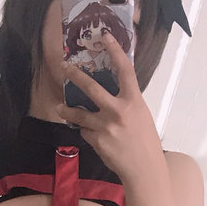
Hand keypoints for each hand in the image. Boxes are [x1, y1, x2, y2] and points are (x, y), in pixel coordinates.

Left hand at [61, 32, 164, 183]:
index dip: (116, 51)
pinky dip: (87, 132)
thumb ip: (126, 103)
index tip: (106, 37)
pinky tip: (96, 137)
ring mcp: (106, 126)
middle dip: (75, 76)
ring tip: (61, 108)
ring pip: (79, 114)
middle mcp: (119, 111)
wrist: (144, 168)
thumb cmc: (145, 141)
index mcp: (134, 101)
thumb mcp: (141, 116)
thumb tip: (112, 93)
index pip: (125, 70)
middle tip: (63, 67)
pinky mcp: (97, 140)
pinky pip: (86, 131)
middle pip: (92, 88)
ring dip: (68, 111)